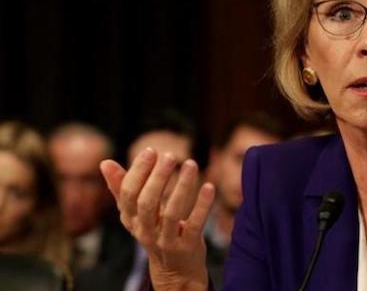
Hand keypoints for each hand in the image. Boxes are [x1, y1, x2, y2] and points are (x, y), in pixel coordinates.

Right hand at [100, 148, 215, 290]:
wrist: (174, 270)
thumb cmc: (155, 231)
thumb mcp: (136, 213)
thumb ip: (121, 188)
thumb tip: (104, 162)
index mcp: (130, 219)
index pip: (128, 194)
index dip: (138, 172)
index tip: (150, 151)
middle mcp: (145, 231)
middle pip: (147, 203)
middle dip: (158, 177)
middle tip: (170, 155)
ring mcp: (166, 240)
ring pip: (171, 212)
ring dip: (182, 186)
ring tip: (191, 164)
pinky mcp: (188, 246)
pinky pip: (194, 224)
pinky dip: (202, 205)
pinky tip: (209, 186)